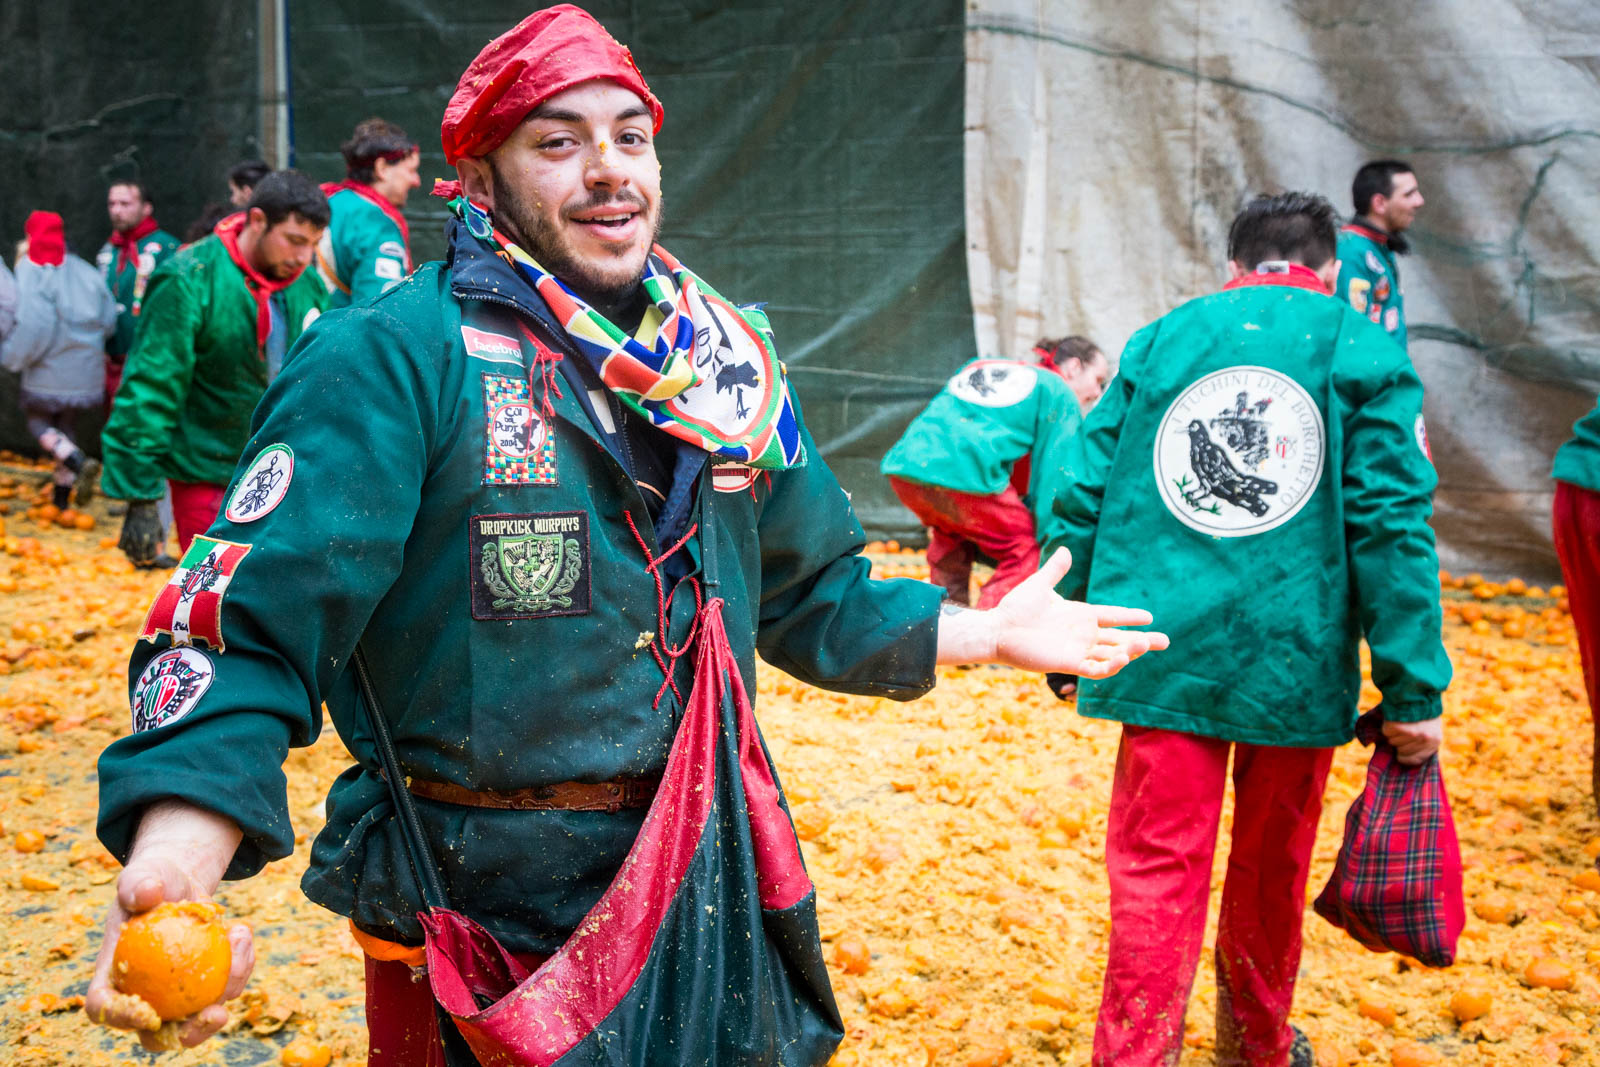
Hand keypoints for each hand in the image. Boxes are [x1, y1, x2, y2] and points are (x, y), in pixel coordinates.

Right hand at [84, 803, 248, 1049]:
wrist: (179, 885)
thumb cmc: (153, 880)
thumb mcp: (144, 874)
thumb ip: (138, 883)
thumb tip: (147, 894)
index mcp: (113, 977)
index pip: (105, 1008)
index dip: (120, 1017)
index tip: (147, 1012)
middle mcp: (143, 996)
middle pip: (159, 1035)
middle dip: (190, 1034)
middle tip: (217, 1013)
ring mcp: (176, 997)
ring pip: (203, 1014)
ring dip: (230, 985)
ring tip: (240, 936)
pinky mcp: (205, 987)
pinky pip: (228, 987)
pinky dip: (240, 964)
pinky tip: (242, 931)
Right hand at [117, 500, 164, 566]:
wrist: (142, 505)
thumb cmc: (152, 517)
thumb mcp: (159, 528)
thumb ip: (159, 539)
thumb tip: (159, 550)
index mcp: (152, 538)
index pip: (151, 555)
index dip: (150, 558)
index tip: (150, 558)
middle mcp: (142, 539)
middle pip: (140, 557)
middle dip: (141, 560)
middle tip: (141, 560)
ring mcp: (132, 536)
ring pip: (129, 553)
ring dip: (132, 556)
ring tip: (134, 556)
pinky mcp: (124, 532)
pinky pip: (121, 546)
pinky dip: (123, 548)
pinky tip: (126, 547)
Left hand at [937, 548, 1169, 675]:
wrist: (998, 629)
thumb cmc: (1016, 608)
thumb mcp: (1040, 585)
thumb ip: (1055, 570)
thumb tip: (1065, 550)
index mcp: (1080, 615)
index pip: (1112, 616)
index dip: (1129, 616)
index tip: (1149, 616)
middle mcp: (1082, 635)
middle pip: (1119, 639)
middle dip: (1141, 641)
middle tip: (1164, 641)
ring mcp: (1077, 650)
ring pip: (1111, 654)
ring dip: (1129, 651)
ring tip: (1145, 645)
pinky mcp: (1068, 663)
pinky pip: (1095, 668)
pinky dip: (1110, 665)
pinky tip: (1123, 658)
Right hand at [1382, 716, 1442, 764]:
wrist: (1417, 691)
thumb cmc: (1422, 711)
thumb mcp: (1431, 728)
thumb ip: (1423, 743)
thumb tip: (1404, 758)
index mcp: (1434, 741)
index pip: (1413, 761)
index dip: (1405, 756)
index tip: (1401, 750)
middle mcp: (1423, 739)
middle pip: (1401, 751)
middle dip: (1399, 742)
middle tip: (1404, 729)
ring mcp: (1410, 733)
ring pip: (1392, 742)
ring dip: (1393, 733)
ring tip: (1401, 722)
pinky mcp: (1398, 726)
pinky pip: (1386, 732)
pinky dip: (1387, 726)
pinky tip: (1394, 719)